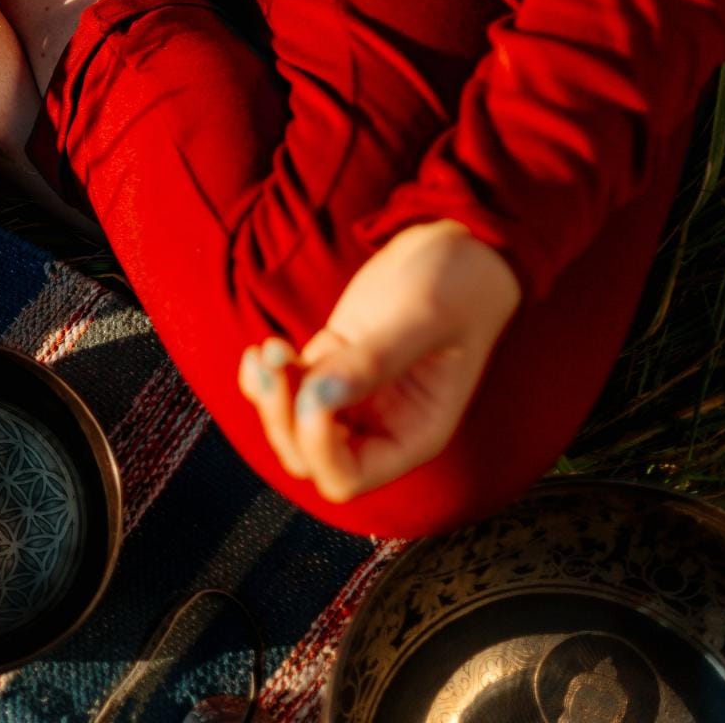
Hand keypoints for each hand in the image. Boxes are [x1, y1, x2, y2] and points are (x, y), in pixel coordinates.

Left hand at [236, 219, 520, 503]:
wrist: (456, 246)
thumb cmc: (458, 285)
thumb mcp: (422, 319)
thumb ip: (374, 362)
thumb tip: (319, 399)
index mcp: (413, 434)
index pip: (347, 477)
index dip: (317, 447)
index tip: (313, 391)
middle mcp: (381, 426)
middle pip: (307, 460)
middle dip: (282, 419)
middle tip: (277, 364)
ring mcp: (353, 399)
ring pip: (289, 428)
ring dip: (270, 396)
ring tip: (271, 348)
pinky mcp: (331, 369)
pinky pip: (285, 394)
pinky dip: (265, 378)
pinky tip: (266, 347)